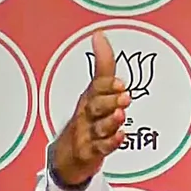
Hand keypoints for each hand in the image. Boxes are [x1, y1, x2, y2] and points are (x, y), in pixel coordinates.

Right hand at [52, 31, 131, 185]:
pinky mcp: (90, 153)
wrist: (67, 156)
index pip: (96, 88)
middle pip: (96, 107)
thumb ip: (103, 66)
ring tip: (121, 114)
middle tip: (124, 96)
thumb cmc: (86, 119)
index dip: (106, 85)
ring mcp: (87, 135)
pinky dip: (110, 143)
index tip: (119, 82)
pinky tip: (120, 137)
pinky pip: (100, 149)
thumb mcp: (94, 91)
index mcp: (89, 98)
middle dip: (109, 100)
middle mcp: (86, 115)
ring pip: (98, 128)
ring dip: (110, 121)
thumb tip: (100, 35)